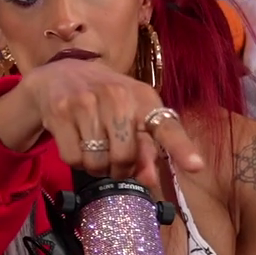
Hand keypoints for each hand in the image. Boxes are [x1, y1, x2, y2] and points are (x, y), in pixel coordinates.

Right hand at [0, 60, 203, 188]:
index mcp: (143, 98)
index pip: (166, 126)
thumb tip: (149, 179)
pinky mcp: (60, 112)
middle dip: (119, 169)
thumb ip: (147, 148)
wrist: (58, 75)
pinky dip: (75, 161)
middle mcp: (116, 95)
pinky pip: (73, 158)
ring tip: (94, 150)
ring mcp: (85, 102)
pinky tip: (76, 143)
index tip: (197, 167)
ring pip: (96, 161)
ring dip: (96, 166)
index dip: (181, 149)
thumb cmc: (105, 100)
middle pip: (124, 157)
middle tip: (114, 161)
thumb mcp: (132, 116)